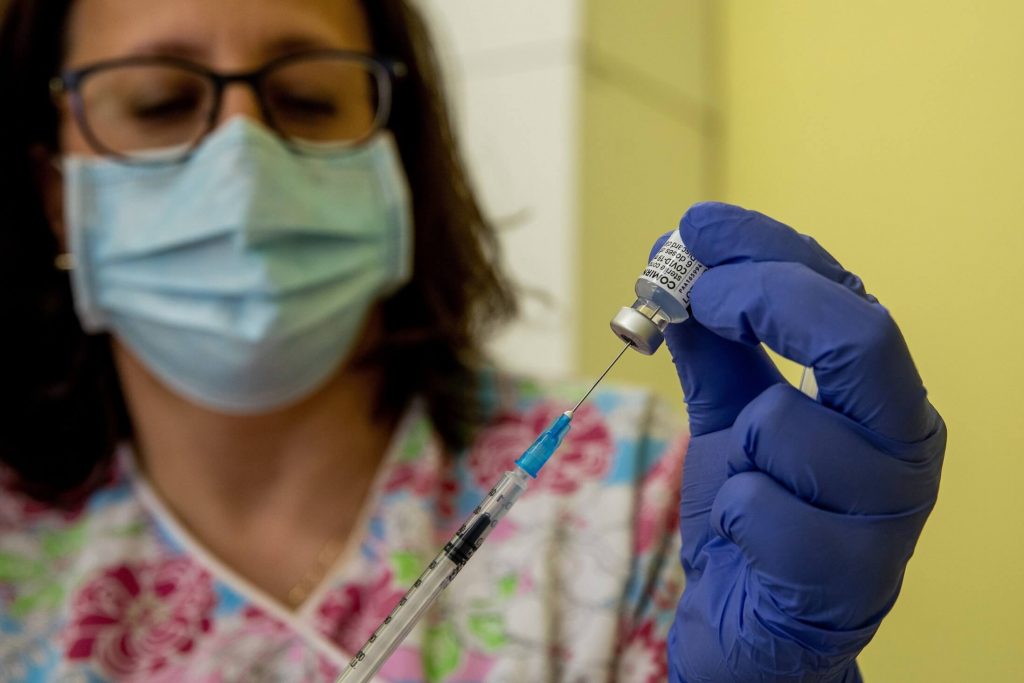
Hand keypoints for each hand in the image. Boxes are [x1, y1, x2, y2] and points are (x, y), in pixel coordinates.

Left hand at [661, 202, 945, 681]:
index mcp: (879, 396)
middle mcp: (903, 445)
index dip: (767, 249)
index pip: (843, 293)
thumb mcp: (727, 416)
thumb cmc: (753, 516)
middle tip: (699, 298)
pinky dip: (729, 509)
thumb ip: (713, 346)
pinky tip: (744, 533)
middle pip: (859, 335)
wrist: (751, 628)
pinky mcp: (846, 580)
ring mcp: (885, 516)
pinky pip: (760, 508)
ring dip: (737, 437)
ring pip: (789, 425)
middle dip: (763, 299)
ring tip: (741, 474)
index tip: (695, 226)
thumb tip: (672, 261)